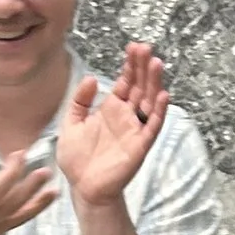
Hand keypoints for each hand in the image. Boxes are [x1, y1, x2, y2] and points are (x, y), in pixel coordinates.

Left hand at [58, 42, 169, 209]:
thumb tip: (93, 79)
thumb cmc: (78, 159)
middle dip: (143, 67)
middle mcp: (126, 116)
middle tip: (146, 47)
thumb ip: (80, 101)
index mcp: (111, 109)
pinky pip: (152, 126)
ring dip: (154, 83)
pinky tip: (163, 95)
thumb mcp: (71, 124)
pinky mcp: (140, 145)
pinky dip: (159, 111)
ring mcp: (135, 130)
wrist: (82, 188)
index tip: (133, 47)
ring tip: (157, 63)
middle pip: (140, 87)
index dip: (130, 65)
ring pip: (149, 102)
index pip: (126, 82)